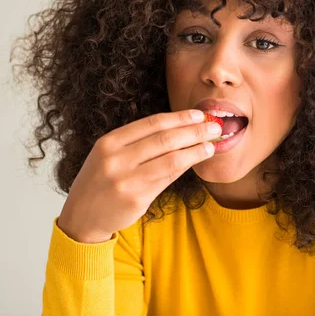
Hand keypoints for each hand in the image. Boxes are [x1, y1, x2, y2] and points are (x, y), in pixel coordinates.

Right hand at [56, 109, 221, 242]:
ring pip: (170, 160)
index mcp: (109, 143)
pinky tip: (195, 161)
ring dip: (195, 151)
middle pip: (164, 139)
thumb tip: (180, 129)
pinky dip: (184, 167)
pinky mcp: (136, 199)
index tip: (199, 115)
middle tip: (214, 128)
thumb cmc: (101, 181)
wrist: (81, 217)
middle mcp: (116, 159)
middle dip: (194, 132)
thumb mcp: (111, 156)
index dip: (179, 118)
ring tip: (211, 146)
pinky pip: (167, 179)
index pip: (152, 123)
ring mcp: (126, 180)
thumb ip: (139, 143)